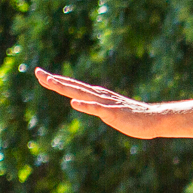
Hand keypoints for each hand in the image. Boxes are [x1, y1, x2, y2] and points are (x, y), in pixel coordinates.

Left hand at [35, 69, 162, 138]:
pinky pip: (97, 109)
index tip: (41, 74)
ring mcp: (106, 104)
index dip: (56, 80)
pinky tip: (74, 103)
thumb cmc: (134, 118)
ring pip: (81, 93)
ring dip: (65, 87)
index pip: (73, 86)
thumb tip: (83, 104)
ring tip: (50, 81)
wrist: (155, 120)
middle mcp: (99, 96)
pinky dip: (85, 105)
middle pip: (72, 86)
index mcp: (97, 96)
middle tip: (37, 72)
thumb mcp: (109, 112)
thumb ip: (96, 107)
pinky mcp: (113, 113)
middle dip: (54, 80)